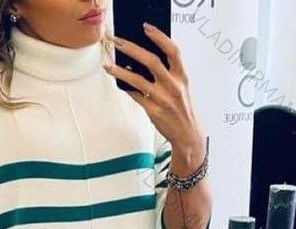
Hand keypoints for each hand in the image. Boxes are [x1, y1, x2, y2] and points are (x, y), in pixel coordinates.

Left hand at [104, 23, 205, 159]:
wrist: (187, 134)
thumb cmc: (181, 109)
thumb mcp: (180, 87)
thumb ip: (167, 74)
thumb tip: (142, 60)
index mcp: (182, 77)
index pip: (173, 51)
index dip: (160, 37)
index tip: (146, 28)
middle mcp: (173, 86)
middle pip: (152, 61)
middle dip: (132, 49)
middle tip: (118, 42)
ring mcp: (163, 99)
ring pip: (138, 80)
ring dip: (121, 71)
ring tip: (108, 65)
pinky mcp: (154, 111)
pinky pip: (136, 96)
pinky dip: (127, 88)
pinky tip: (119, 82)